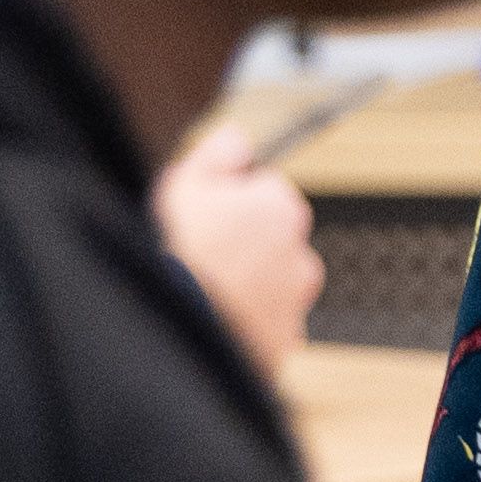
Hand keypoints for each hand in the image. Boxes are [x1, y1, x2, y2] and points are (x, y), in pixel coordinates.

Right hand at [156, 140, 322, 358]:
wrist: (180, 333)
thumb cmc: (181, 257)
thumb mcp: (185, 185)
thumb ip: (217, 154)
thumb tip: (237, 139)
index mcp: (282, 209)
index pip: (265, 188)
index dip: (230, 199)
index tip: (206, 213)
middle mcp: (300, 256)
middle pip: (272, 238)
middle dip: (244, 242)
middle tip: (201, 253)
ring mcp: (294, 304)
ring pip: (271, 282)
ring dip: (248, 284)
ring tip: (205, 290)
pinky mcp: (283, 343)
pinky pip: (266, 324)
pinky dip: (247, 321)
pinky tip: (214, 318)